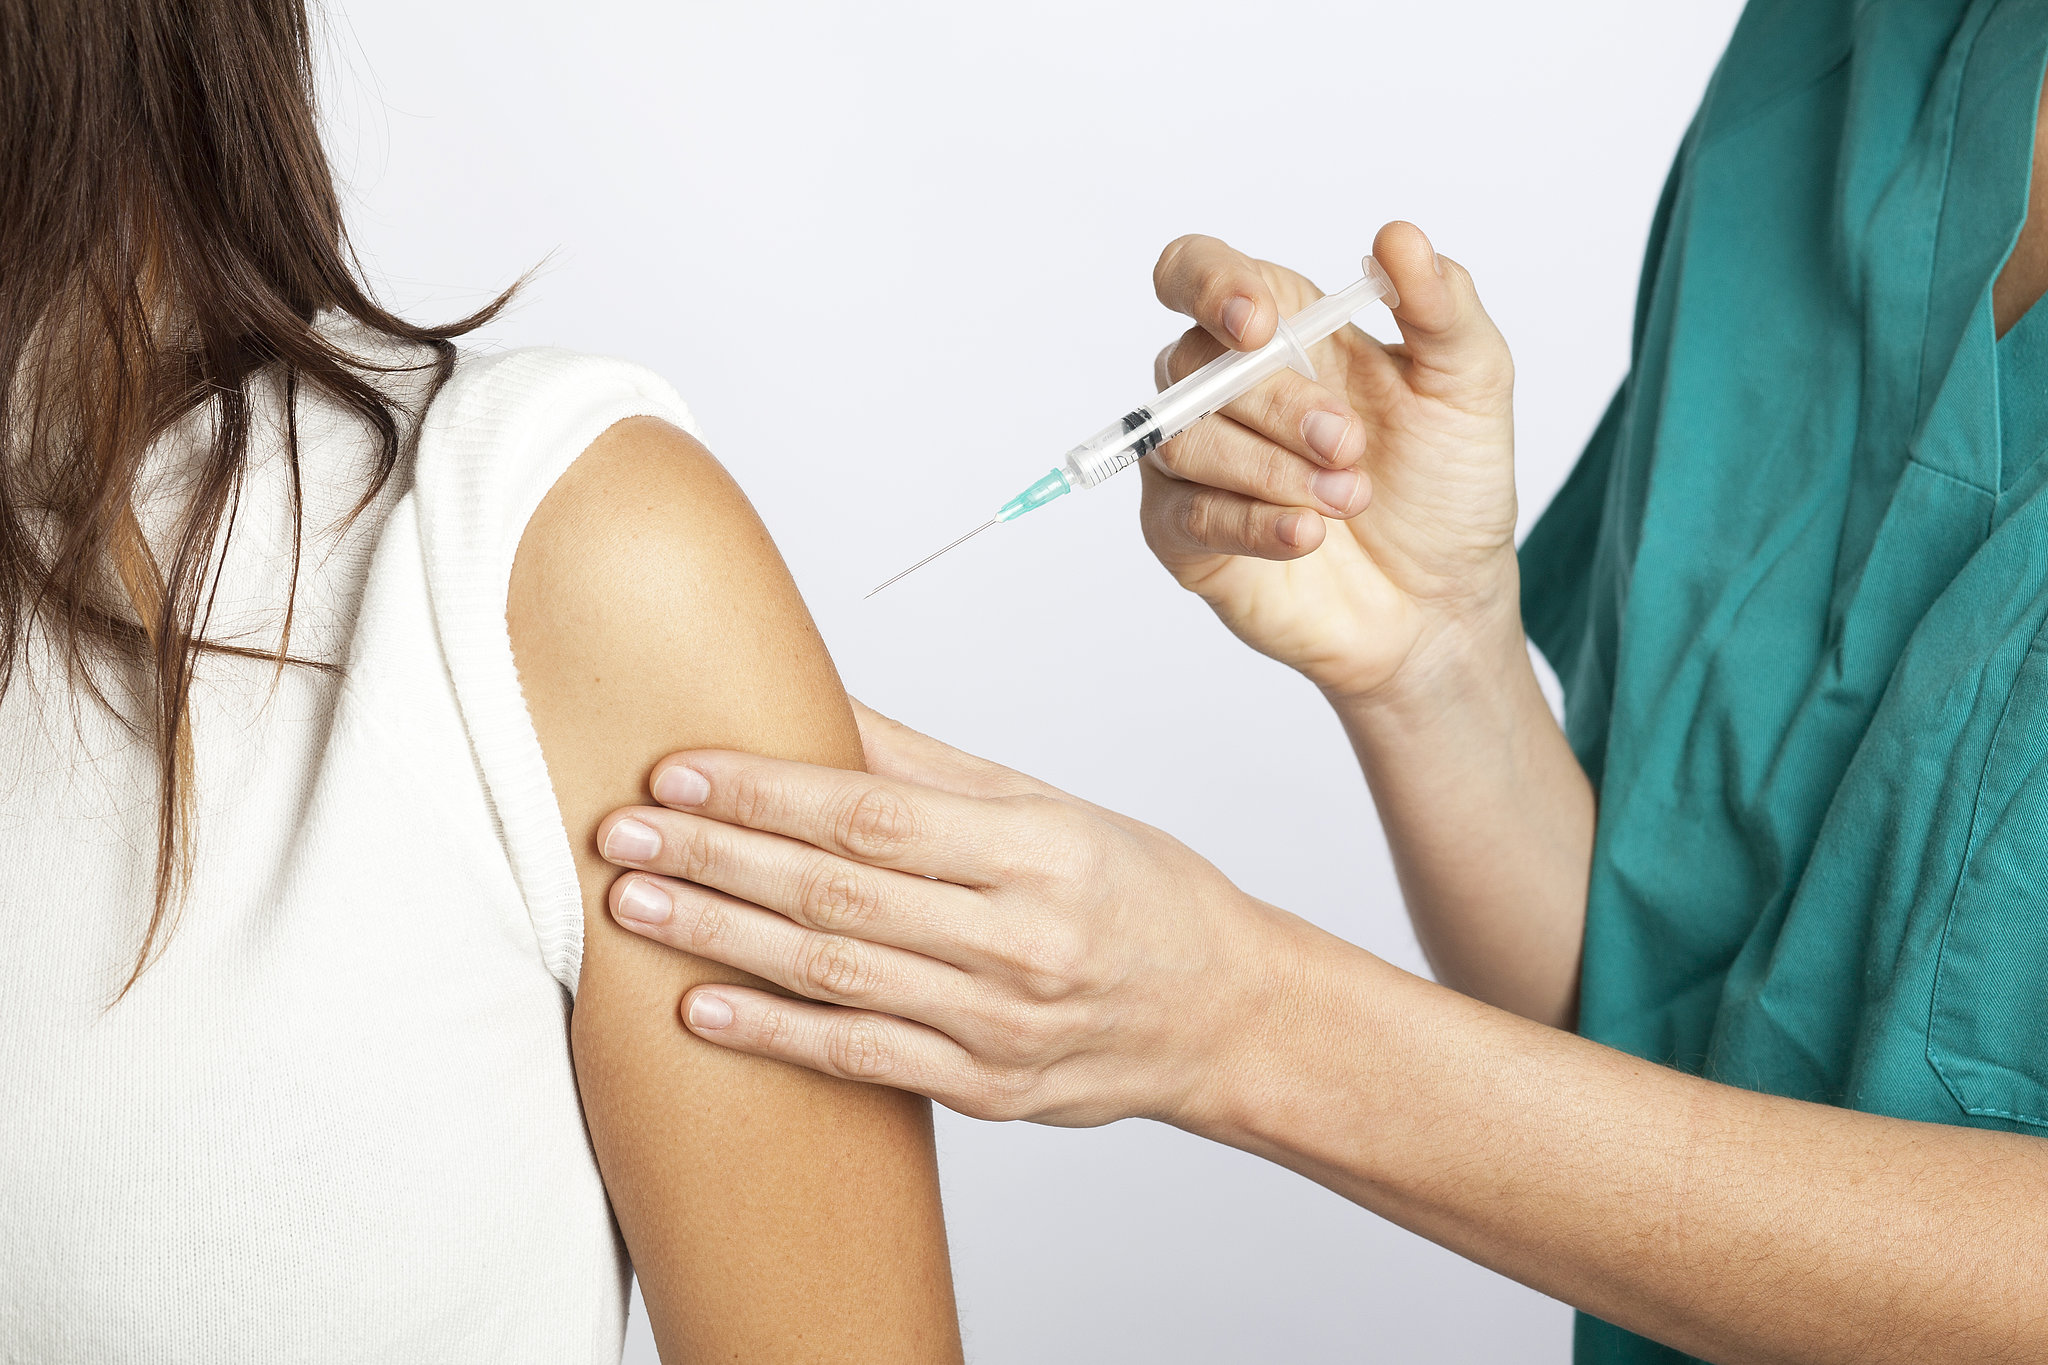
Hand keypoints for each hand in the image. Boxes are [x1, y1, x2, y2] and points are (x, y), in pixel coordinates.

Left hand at [594, 702, 1319, 1129]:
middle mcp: (1020, 938)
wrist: (1223, 1014)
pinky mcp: (985, 1090)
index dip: (767, 793)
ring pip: (836, 975)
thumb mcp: (1048, 808)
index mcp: (1038, 849)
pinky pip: (861, 1059)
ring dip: (723, 939)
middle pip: (840, 891)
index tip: (677, 772)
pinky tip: (699, 1010)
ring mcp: (1000, 1024)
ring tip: (634, 905)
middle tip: (620, 833)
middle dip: (719, 857)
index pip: (875, 814)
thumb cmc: (1135, 894)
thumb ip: (926, 765)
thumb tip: (818, 696)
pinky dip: (774, 1036)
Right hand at [1143, 221, 1518, 702]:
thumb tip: (1398, 236)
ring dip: (1272, 471)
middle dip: (1278, 405)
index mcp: (1278, 331)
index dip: (1207, 284)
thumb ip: (1440, 304)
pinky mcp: (1185, 536)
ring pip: (1184, 439)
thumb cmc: (1446, 486)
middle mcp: (1222, 390)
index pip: (1194, 272)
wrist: (1443, 600)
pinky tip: (1307, 536)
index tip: (1259, 325)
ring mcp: (1197, 464)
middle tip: (1351, 446)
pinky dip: (1252, 522)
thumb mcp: (1469, 384)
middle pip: (1192, 364)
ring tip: (1348, 499)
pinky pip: (1187, 514)